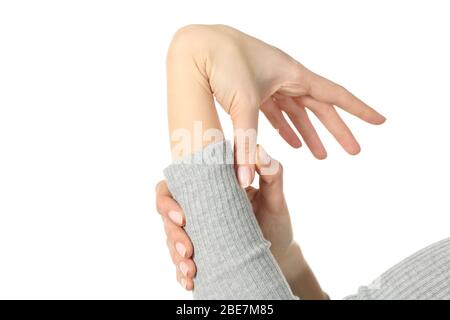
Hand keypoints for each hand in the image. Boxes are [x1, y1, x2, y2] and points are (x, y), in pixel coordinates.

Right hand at [155, 145, 326, 298]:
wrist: (279, 253)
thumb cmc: (274, 220)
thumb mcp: (275, 198)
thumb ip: (272, 174)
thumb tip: (260, 150)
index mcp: (208, 188)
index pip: (176, 186)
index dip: (168, 201)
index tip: (182, 218)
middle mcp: (197, 208)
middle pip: (167, 216)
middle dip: (171, 234)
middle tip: (187, 250)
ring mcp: (197, 232)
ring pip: (170, 240)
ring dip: (175, 256)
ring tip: (191, 270)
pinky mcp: (200, 253)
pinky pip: (180, 262)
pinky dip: (180, 273)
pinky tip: (188, 281)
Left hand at [168, 24, 385, 186]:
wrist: (197, 45)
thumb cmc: (222, 64)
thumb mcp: (241, 105)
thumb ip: (247, 145)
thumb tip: (245, 180)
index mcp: (293, 75)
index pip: (335, 96)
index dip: (359, 111)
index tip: (380, 122)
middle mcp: (286, 78)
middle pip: (320, 107)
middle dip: (336, 130)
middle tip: (352, 152)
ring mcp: (271, 83)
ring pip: (298, 111)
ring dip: (308, 133)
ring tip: (319, 155)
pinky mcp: (254, 90)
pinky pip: (277, 110)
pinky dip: (285, 126)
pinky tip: (290, 141)